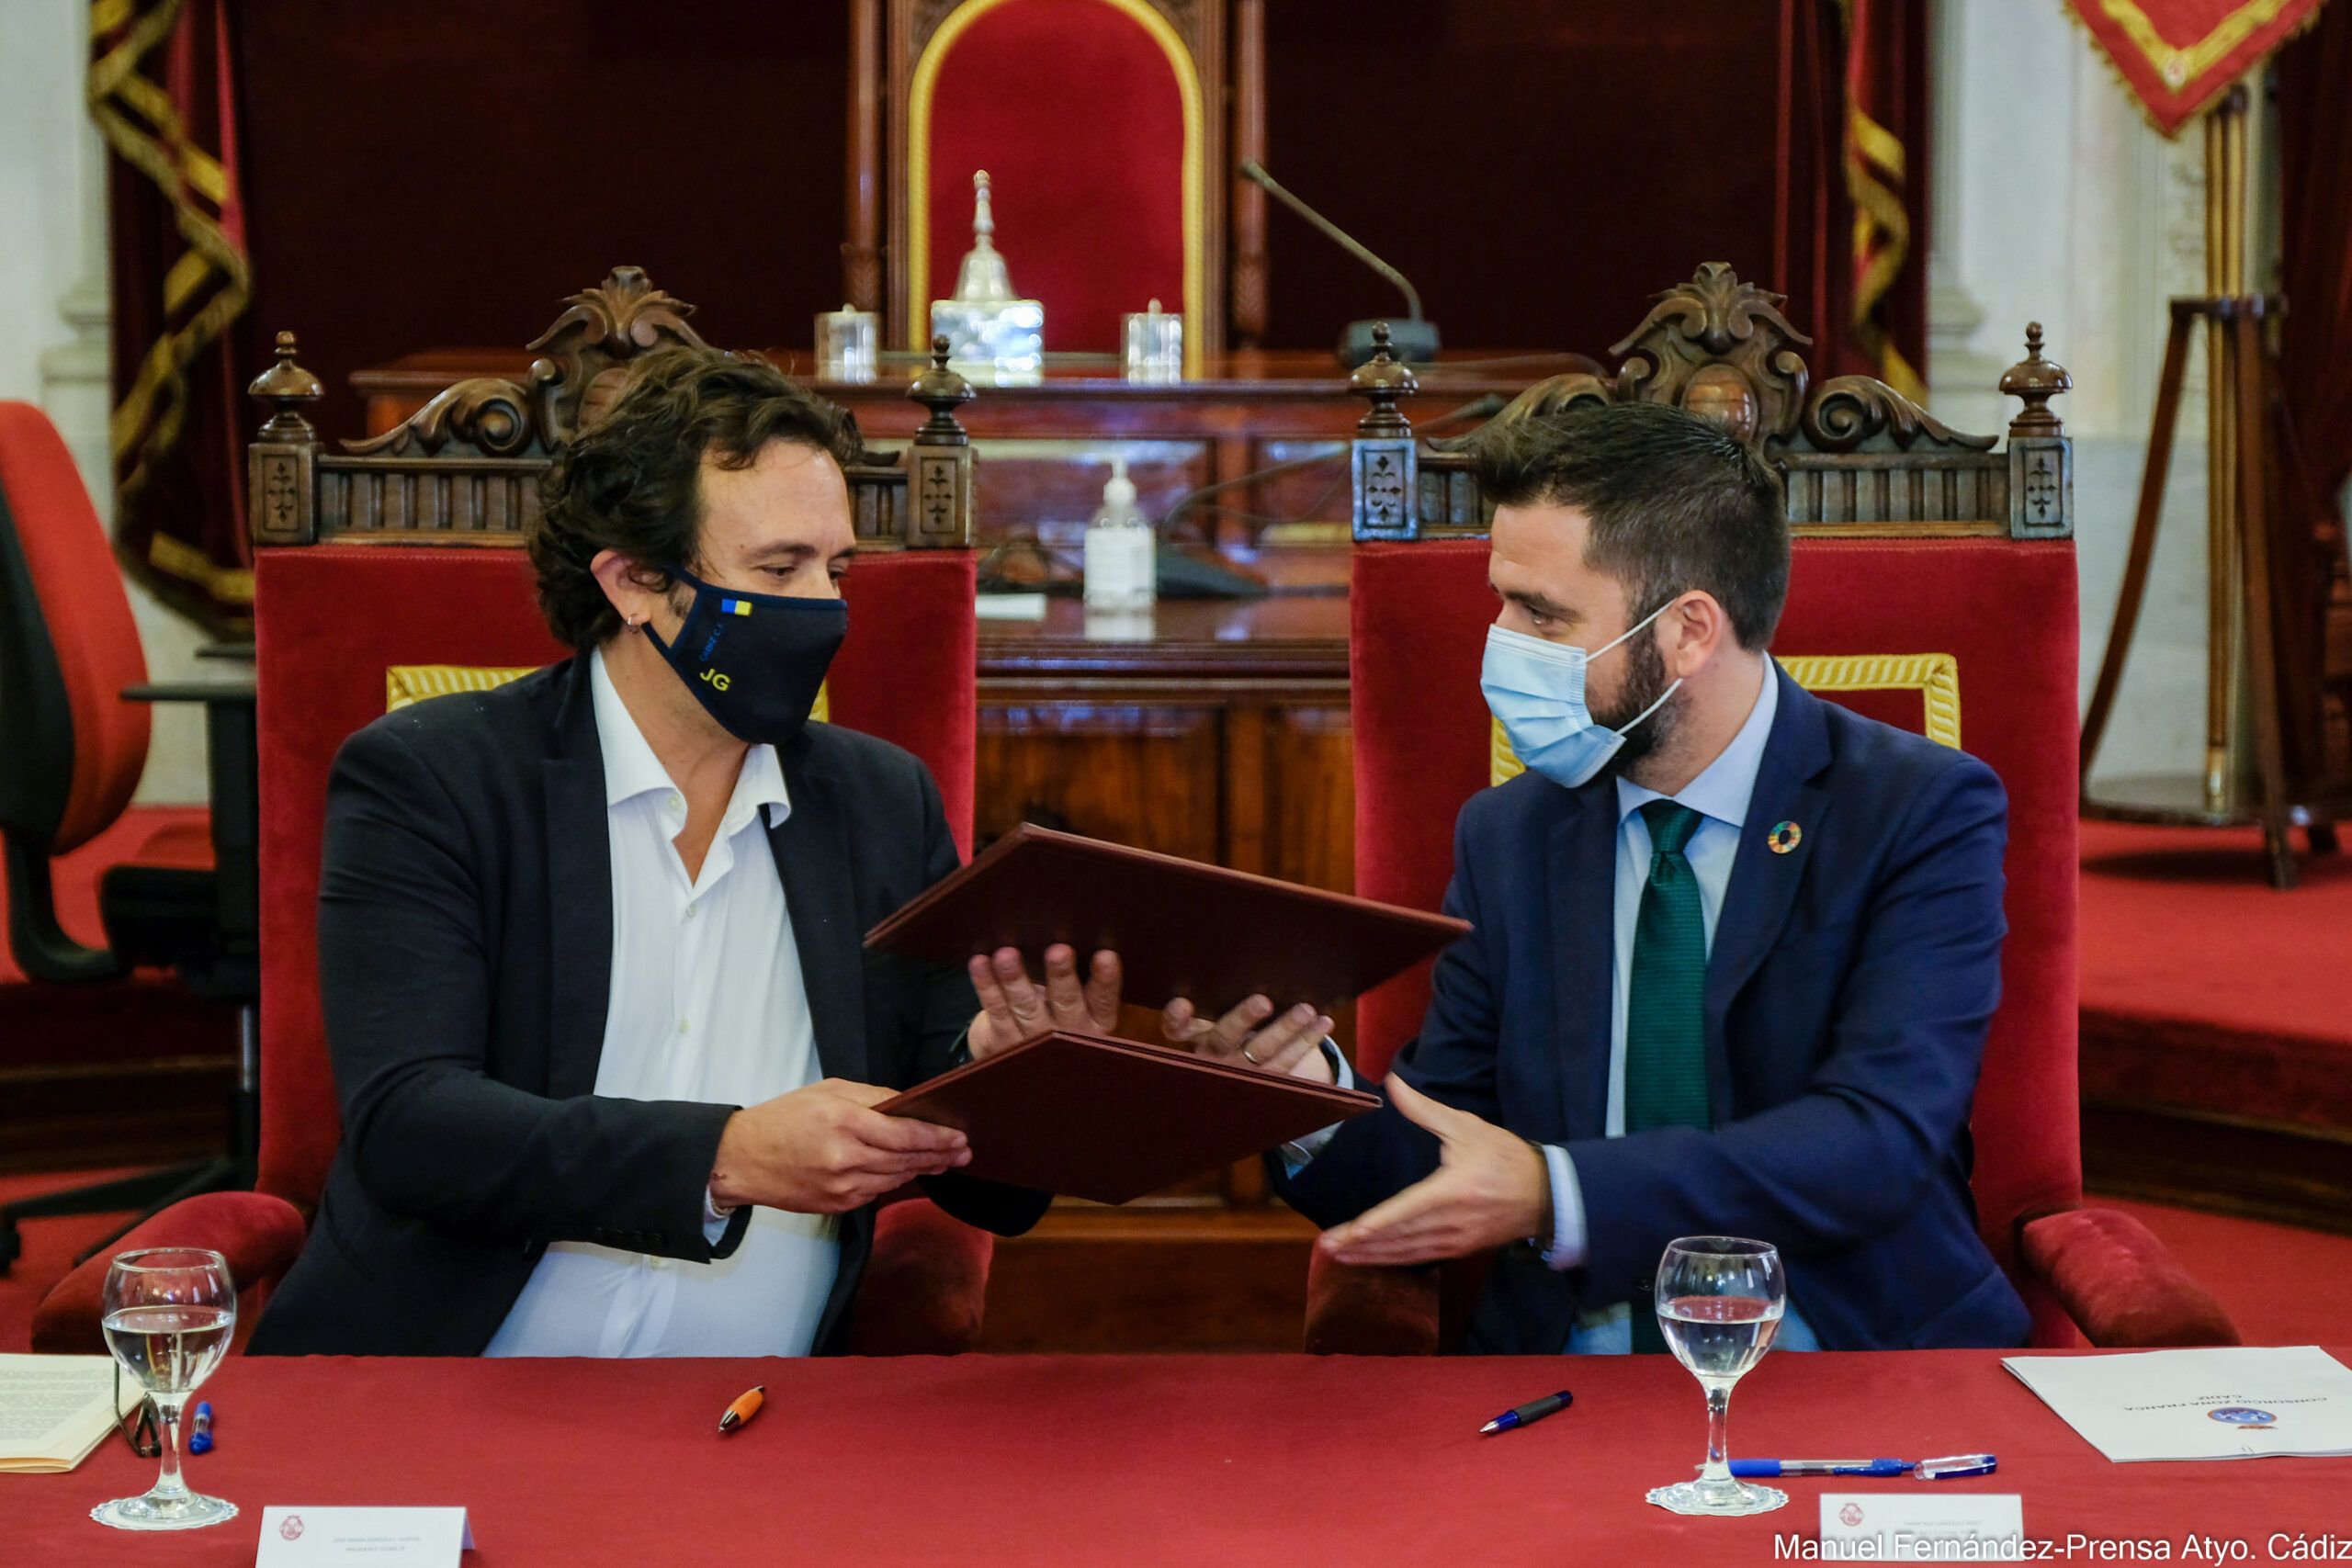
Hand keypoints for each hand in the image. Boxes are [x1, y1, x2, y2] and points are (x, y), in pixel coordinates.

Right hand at [708, 1078, 970, 1214]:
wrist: (741, 1160)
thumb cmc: (784, 1118)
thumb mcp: (828, 1092)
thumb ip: (872, 1098)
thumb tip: (910, 1106)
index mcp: (844, 1123)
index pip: (905, 1134)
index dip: (938, 1138)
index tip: (960, 1137)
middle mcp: (845, 1158)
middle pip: (907, 1160)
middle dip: (940, 1156)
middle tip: (964, 1152)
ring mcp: (841, 1187)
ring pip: (896, 1179)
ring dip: (922, 1170)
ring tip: (944, 1161)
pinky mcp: (837, 1206)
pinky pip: (877, 1192)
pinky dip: (895, 1181)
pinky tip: (908, 1172)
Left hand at [967, 944, 1121, 1058]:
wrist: (1021, 1061)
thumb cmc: (1055, 1012)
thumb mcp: (1076, 1002)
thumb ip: (1077, 978)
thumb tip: (1067, 929)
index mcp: (1094, 1021)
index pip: (1104, 1000)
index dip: (1106, 980)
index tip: (1106, 956)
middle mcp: (1068, 1034)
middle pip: (1066, 1004)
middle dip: (1062, 977)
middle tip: (1059, 952)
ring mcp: (1034, 1042)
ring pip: (1025, 1007)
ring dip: (1016, 980)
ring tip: (1007, 956)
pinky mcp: (1003, 1043)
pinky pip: (995, 1010)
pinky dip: (987, 986)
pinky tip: (981, 963)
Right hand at [1162, 994, 1334, 1082]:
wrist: (1248, 1072)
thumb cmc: (1234, 1027)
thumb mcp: (1219, 1014)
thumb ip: (1222, 995)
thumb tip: (1249, 955)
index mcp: (1194, 1035)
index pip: (1175, 1028)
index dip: (1175, 1018)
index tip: (1184, 1003)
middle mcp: (1212, 1055)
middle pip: (1223, 1037)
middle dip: (1243, 1019)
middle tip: (1262, 1001)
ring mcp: (1238, 1072)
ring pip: (1260, 1052)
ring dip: (1285, 1029)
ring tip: (1306, 1010)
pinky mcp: (1266, 1085)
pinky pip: (1287, 1064)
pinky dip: (1306, 1041)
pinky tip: (1322, 1023)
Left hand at [1316, 1075, 1550, 1264]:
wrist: (1548, 1194)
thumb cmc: (1505, 1157)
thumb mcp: (1466, 1126)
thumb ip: (1424, 1109)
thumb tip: (1392, 1082)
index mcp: (1452, 1191)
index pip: (1406, 1211)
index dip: (1377, 1224)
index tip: (1350, 1233)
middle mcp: (1451, 1222)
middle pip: (1399, 1238)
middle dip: (1361, 1245)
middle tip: (1327, 1247)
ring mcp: (1456, 1241)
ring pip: (1406, 1253)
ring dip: (1372, 1256)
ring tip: (1339, 1257)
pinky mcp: (1460, 1250)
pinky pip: (1420, 1258)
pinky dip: (1393, 1260)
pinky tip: (1372, 1259)